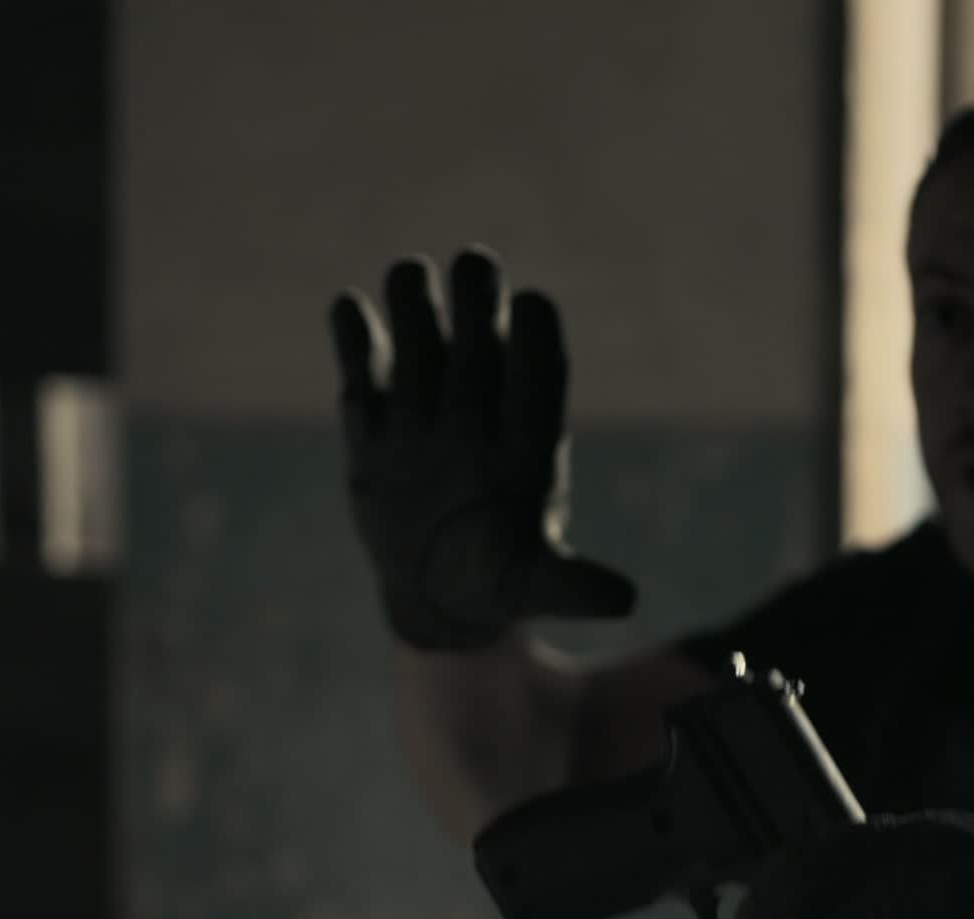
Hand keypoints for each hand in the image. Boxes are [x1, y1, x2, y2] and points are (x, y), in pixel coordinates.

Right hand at [331, 248, 635, 647]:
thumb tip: (623, 600)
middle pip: (480, 345)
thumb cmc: (503, 581)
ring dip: (417, 307)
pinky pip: (362, 371)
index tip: (532, 304)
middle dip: (479, 304)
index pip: (538, 375)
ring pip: (422, 343)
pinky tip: (349, 308)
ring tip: (411, 274)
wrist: (442, 591)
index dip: (535, 340)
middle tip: (476, 264)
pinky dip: (355, 339)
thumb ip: (573, 585)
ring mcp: (425, 411)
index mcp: (528, 439)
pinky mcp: (374, 423)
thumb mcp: (535, 587)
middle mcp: (480, 411)